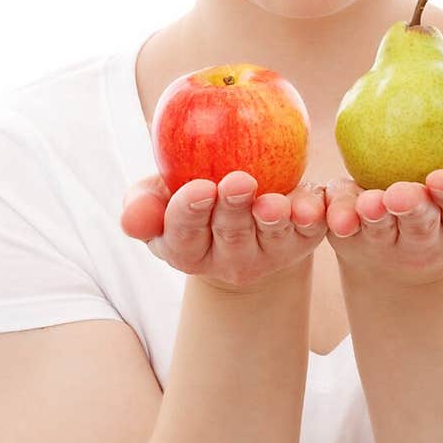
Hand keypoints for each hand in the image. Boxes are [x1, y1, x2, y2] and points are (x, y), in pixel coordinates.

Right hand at [119, 170, 328, 291]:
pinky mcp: (302, 239)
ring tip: (272, 202)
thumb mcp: (160, 195)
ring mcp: (268, 253)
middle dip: (233, 210)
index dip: (189, 213)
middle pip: (230, 236)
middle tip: (238, 182)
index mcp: (187, 250)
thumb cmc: (192, 194)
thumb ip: (142, 204)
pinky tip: (310, 205)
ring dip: (272, 219)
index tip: (198, 187)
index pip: (183, 236)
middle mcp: (228, 260)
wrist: (241, 199)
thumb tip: (130, 220)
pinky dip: (312, 217)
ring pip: (271, 236)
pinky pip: (310, 229)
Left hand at [323, 154, 442, 285]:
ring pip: (378, 231)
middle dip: (413, 212)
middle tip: (401, 193)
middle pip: (421, 226)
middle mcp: (429, 240)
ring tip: (367, 203)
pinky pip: (341, 225)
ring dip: (371, 218)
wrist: (410, 215)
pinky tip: (331, 206)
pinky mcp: (352, 236)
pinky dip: (335, 215)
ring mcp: (388, 241)